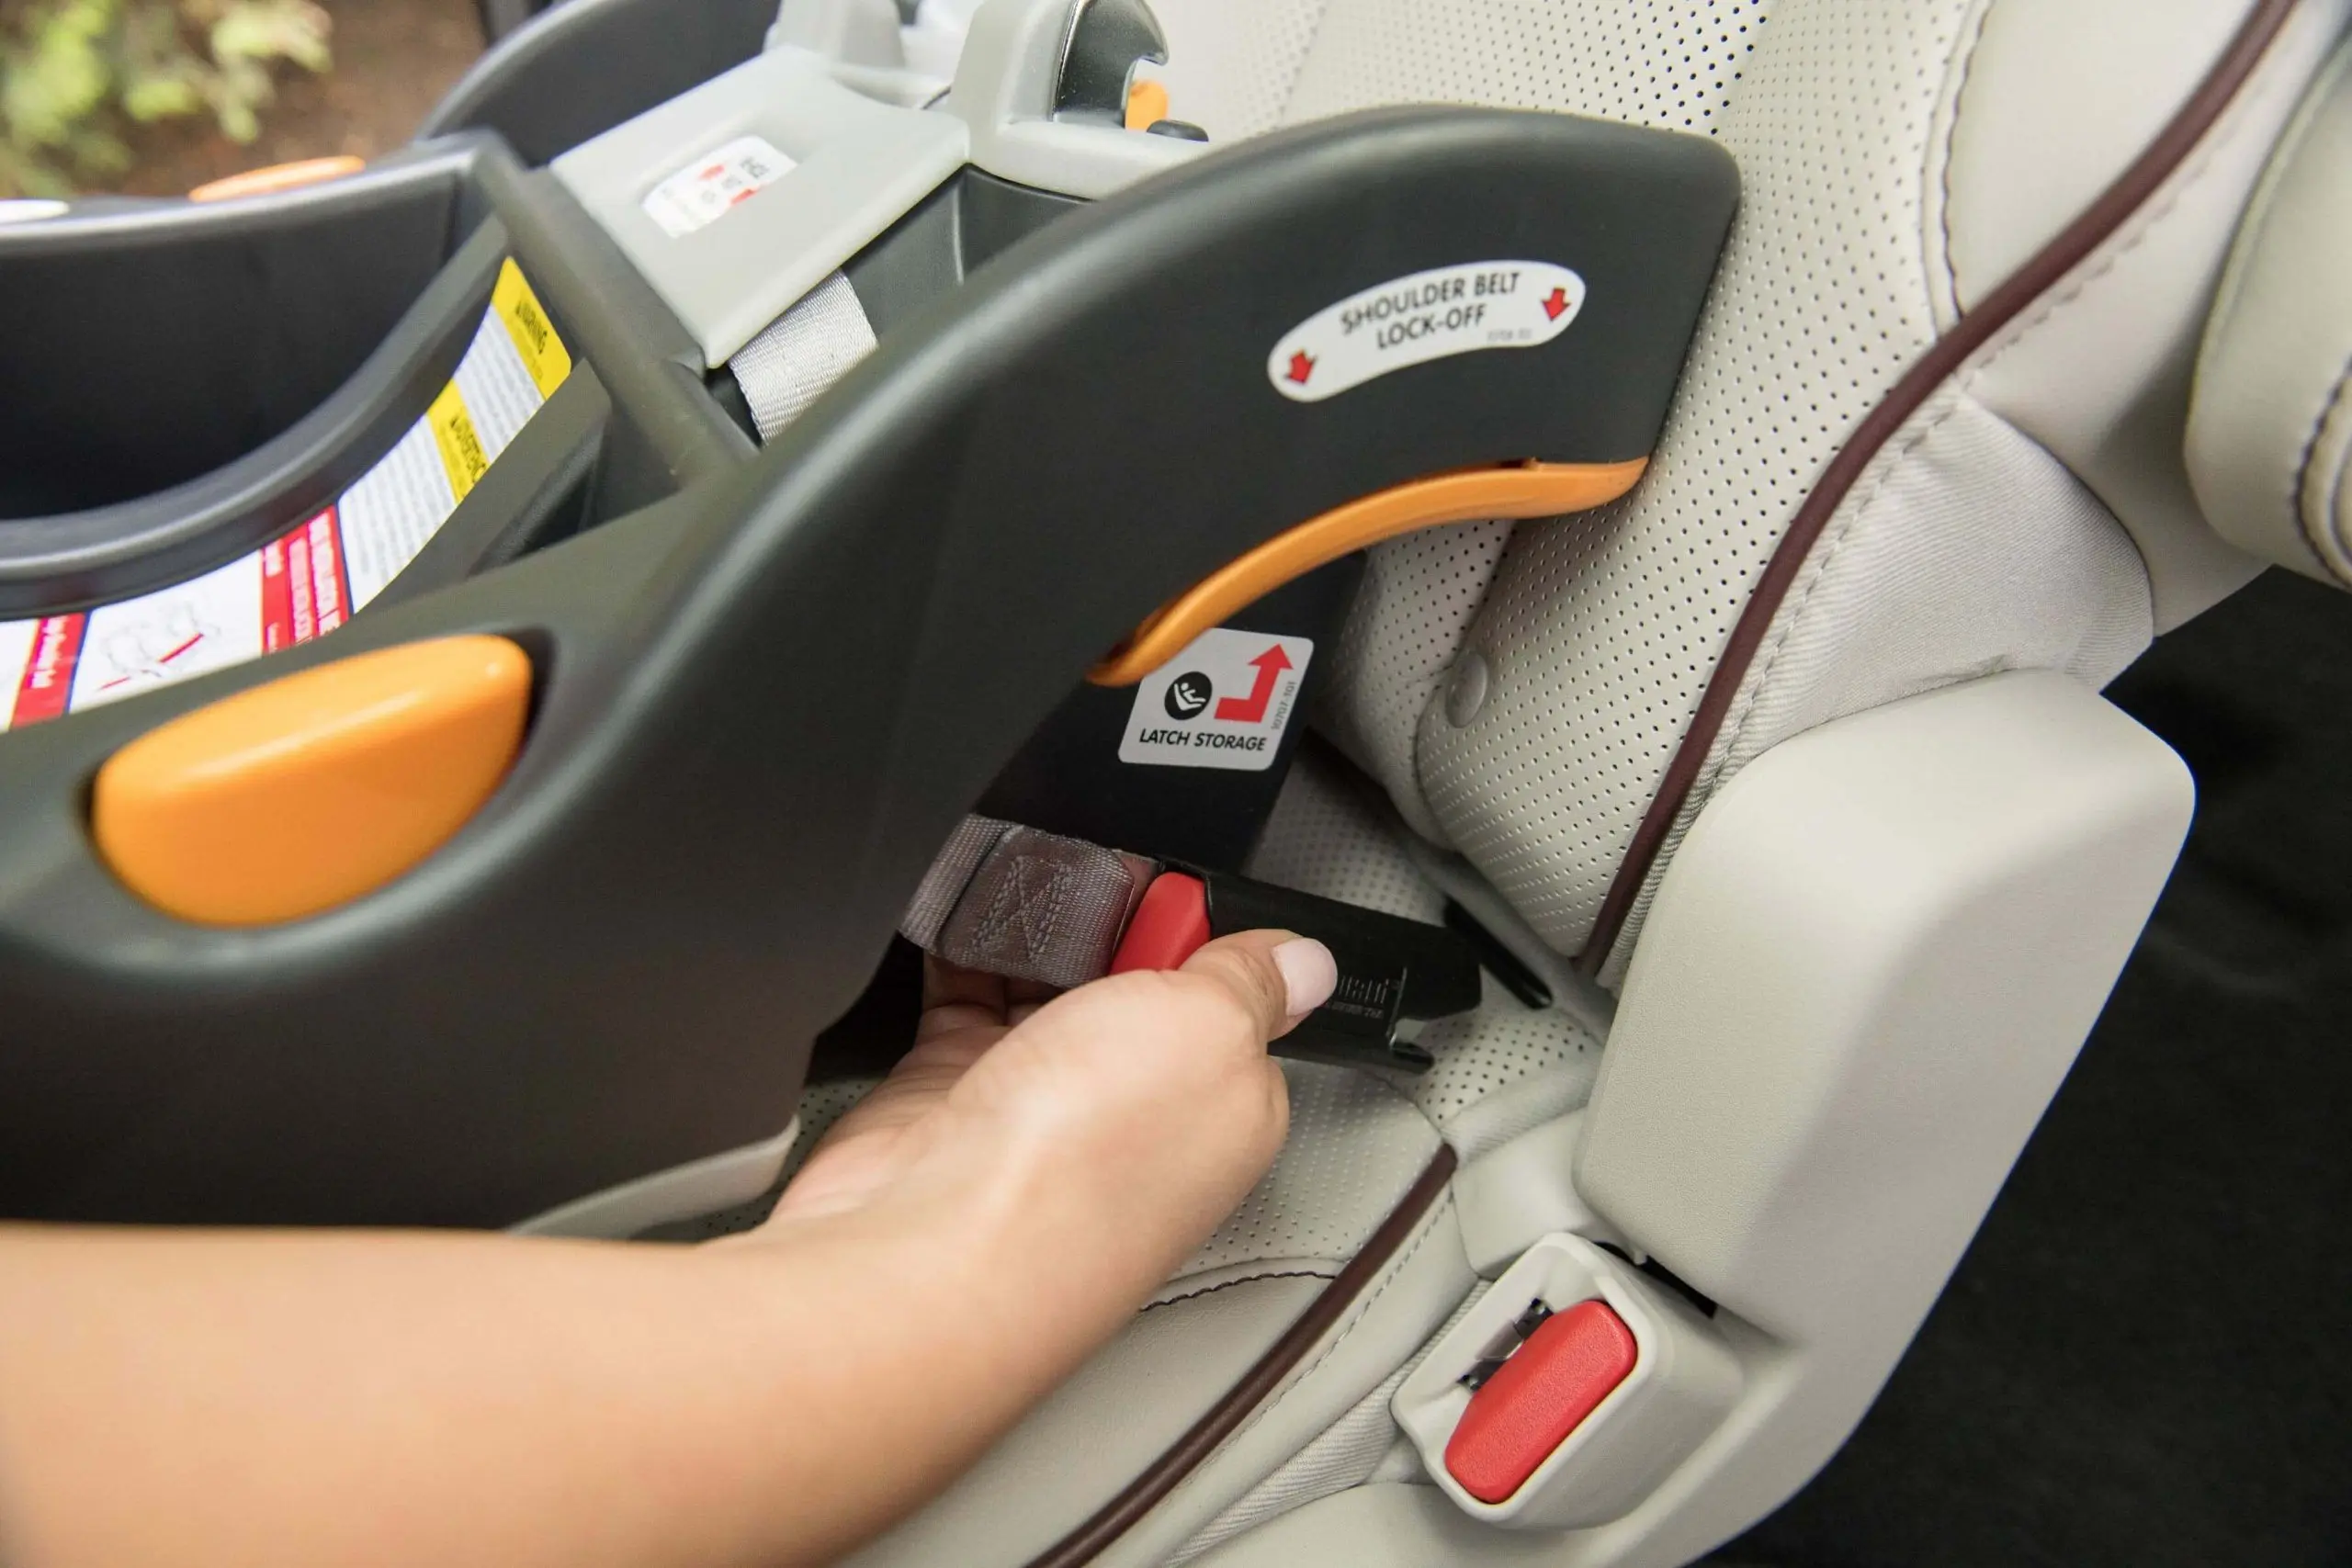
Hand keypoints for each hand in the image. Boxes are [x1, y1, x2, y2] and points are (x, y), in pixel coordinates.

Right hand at [761, 931, 1338, 1319]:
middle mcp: (1136, 1112)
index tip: (1178, 893)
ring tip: (1024, 877)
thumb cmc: (1083, 1167)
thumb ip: (1258, 981)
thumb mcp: (1214, 1029)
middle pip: (1139, 987)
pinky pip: (963, 1000)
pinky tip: (960, 910)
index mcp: (1226, 1103)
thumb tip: (1306, 959)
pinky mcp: (953, 1095)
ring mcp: (1041, 1105)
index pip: (1240, 1002)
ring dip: (1036, 932)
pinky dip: (958, 951)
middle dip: (1117, 926)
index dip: (1212, 936)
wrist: (934, 1242)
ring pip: (1048, 988)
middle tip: (1095, 882)